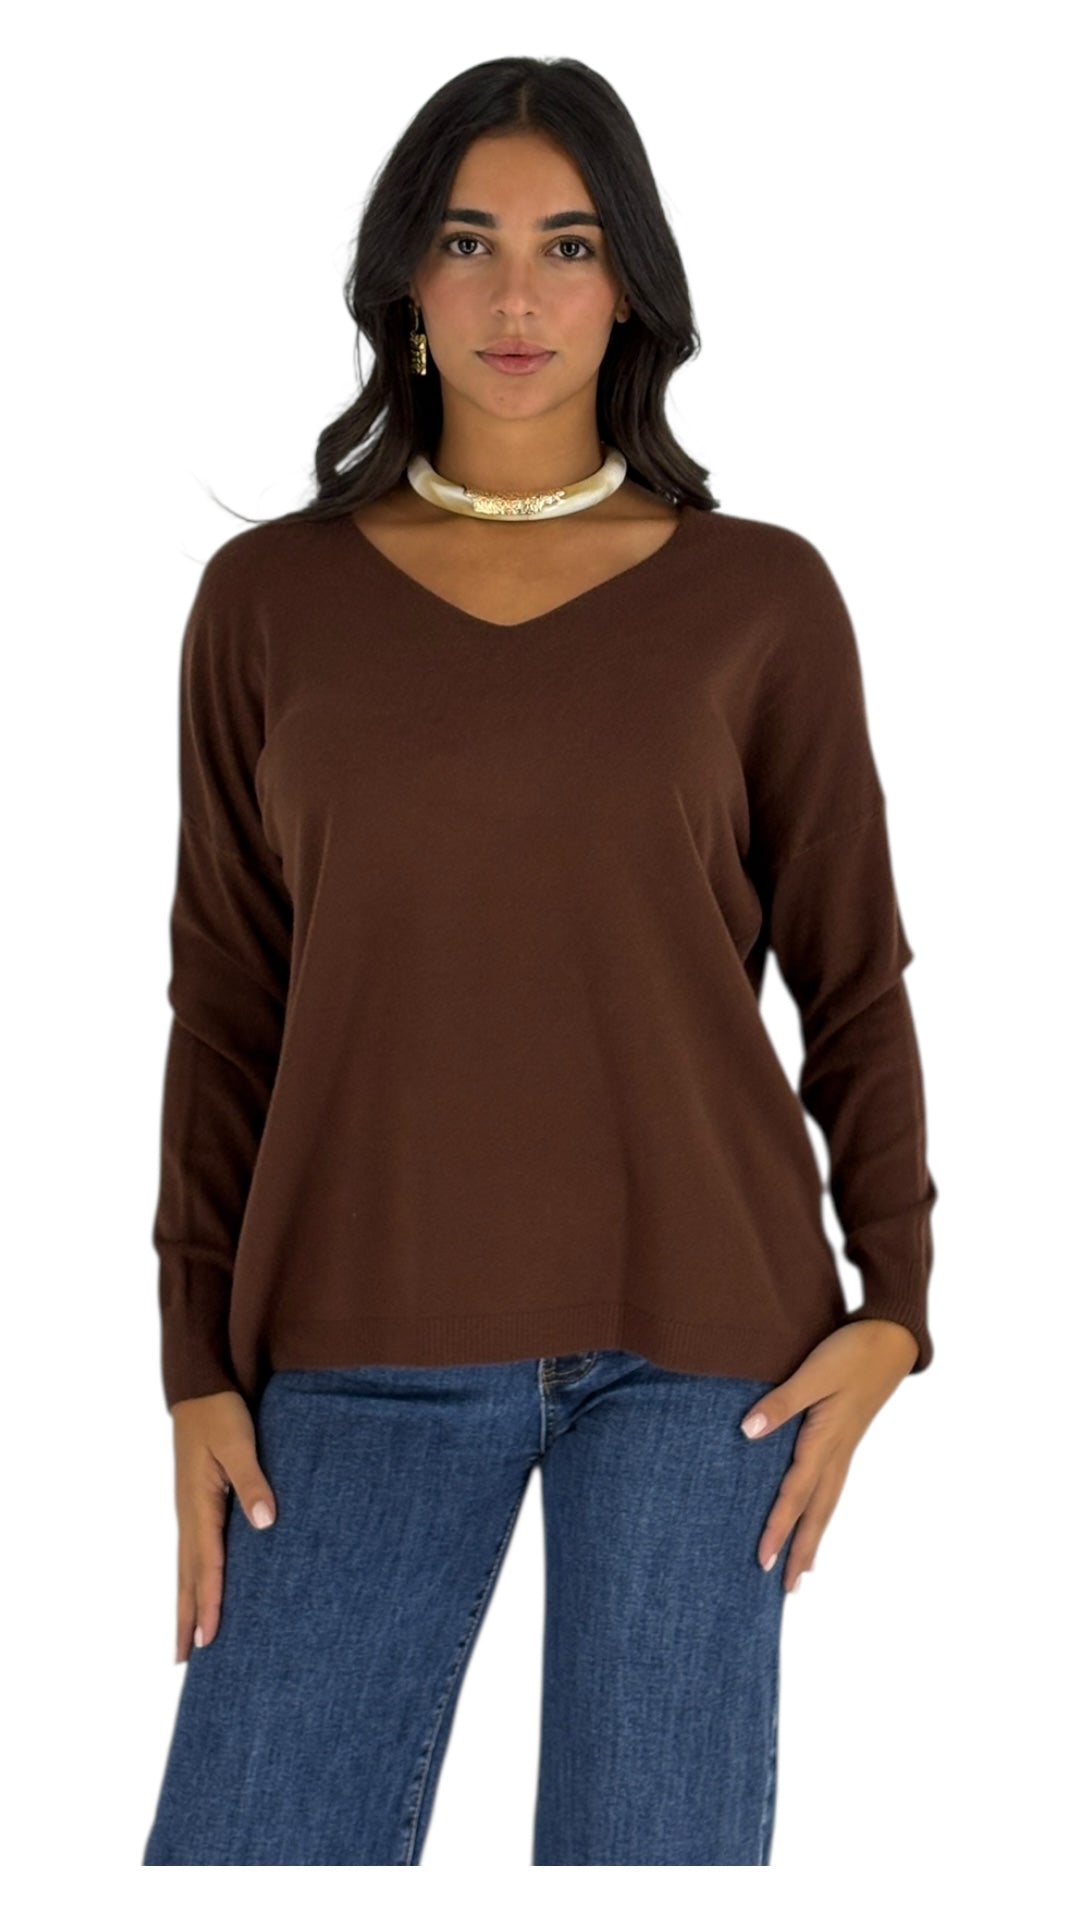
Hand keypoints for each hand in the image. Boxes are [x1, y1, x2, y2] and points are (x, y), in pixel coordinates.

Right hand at [170, 1389, 277, 1662]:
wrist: (200, 1389)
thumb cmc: (221, 1414)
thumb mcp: (240, 1443)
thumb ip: (254, 1481)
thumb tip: (265, 1522)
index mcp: (200, 1505)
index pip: (207, 1565)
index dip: (209, 1604)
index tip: (209, 1641)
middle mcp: (190, 1515)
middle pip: (188, 1577)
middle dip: (188, 1618)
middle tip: (185, 1661)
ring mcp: (190, 1511)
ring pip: (187, 1568)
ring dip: (187, 1603)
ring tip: (187, 1640)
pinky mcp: (196, 1504)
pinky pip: (194, 1551)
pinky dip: (193, 1578)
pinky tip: (200, 1589)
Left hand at [739, 1318, 919, 1593]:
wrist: (892, 1338)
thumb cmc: (851, 1351)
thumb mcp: (814, 1372)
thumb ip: (782, 1402)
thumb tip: (747, 1431)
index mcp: (825, 1440)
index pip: (795, 1494)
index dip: (778, 1529)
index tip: (763, 1562)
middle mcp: (836, 1452)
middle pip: (816, 1512)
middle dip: (801, 1550)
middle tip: (787, 1589)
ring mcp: (845, 1447)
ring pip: (827, 1503)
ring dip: (814, 1537)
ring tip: (805, 1570)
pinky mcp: (847, 1437)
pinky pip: (832, 1487)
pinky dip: (823, 1510)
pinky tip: (818, 1515)